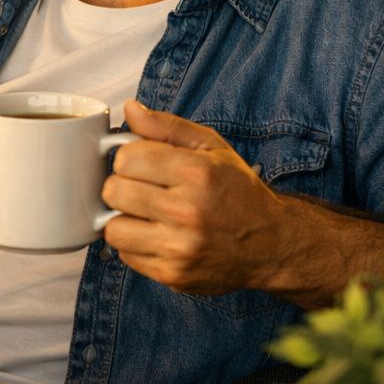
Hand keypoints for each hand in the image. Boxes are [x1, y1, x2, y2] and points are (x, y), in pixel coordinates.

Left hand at [99, 101, 289, 294]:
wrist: (270, 245)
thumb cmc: (237, 191)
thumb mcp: (211, 147)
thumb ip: (166, 126)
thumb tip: (129, 108)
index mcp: (197, 173)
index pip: (126, 158)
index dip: (129, 159)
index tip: (143, 164)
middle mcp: (188, 211)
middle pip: (113, 191)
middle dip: (122, 187)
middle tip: (142, 189)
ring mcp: (179, 247)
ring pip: (112, 227)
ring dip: (123, 219)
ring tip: (146, 214)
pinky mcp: (172, 274)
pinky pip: (125, 255)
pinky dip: (134, 245)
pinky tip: (156, 236)